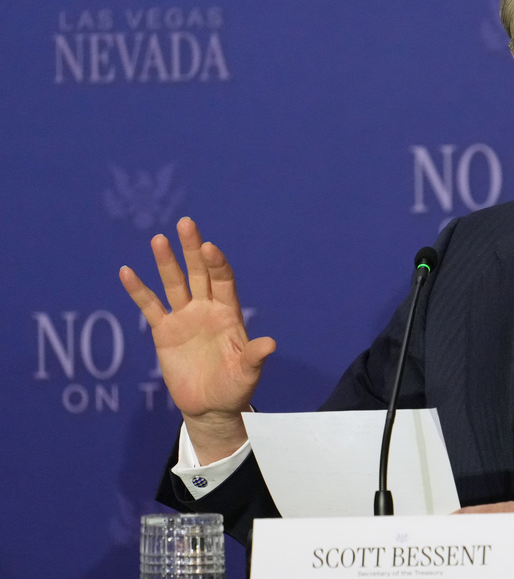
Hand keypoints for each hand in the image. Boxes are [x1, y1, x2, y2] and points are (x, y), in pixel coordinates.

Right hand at [120, 217, 274, 462]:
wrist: (210, 407)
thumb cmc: (234, 388)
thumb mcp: (247, 373)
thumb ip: (254, 356)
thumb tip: (271, 344)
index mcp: (228, 313)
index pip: (223, 281)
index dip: (217, 264)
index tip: (210, 248)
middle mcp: (206, 309)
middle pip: (199, 273)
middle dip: (193, 249)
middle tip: (186, 223)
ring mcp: (184, 318)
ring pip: (174, 283)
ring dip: (166, 262)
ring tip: (159, 239)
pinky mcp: (164, 331)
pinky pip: (150, 306)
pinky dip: (138, 290)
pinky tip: (127, 271)